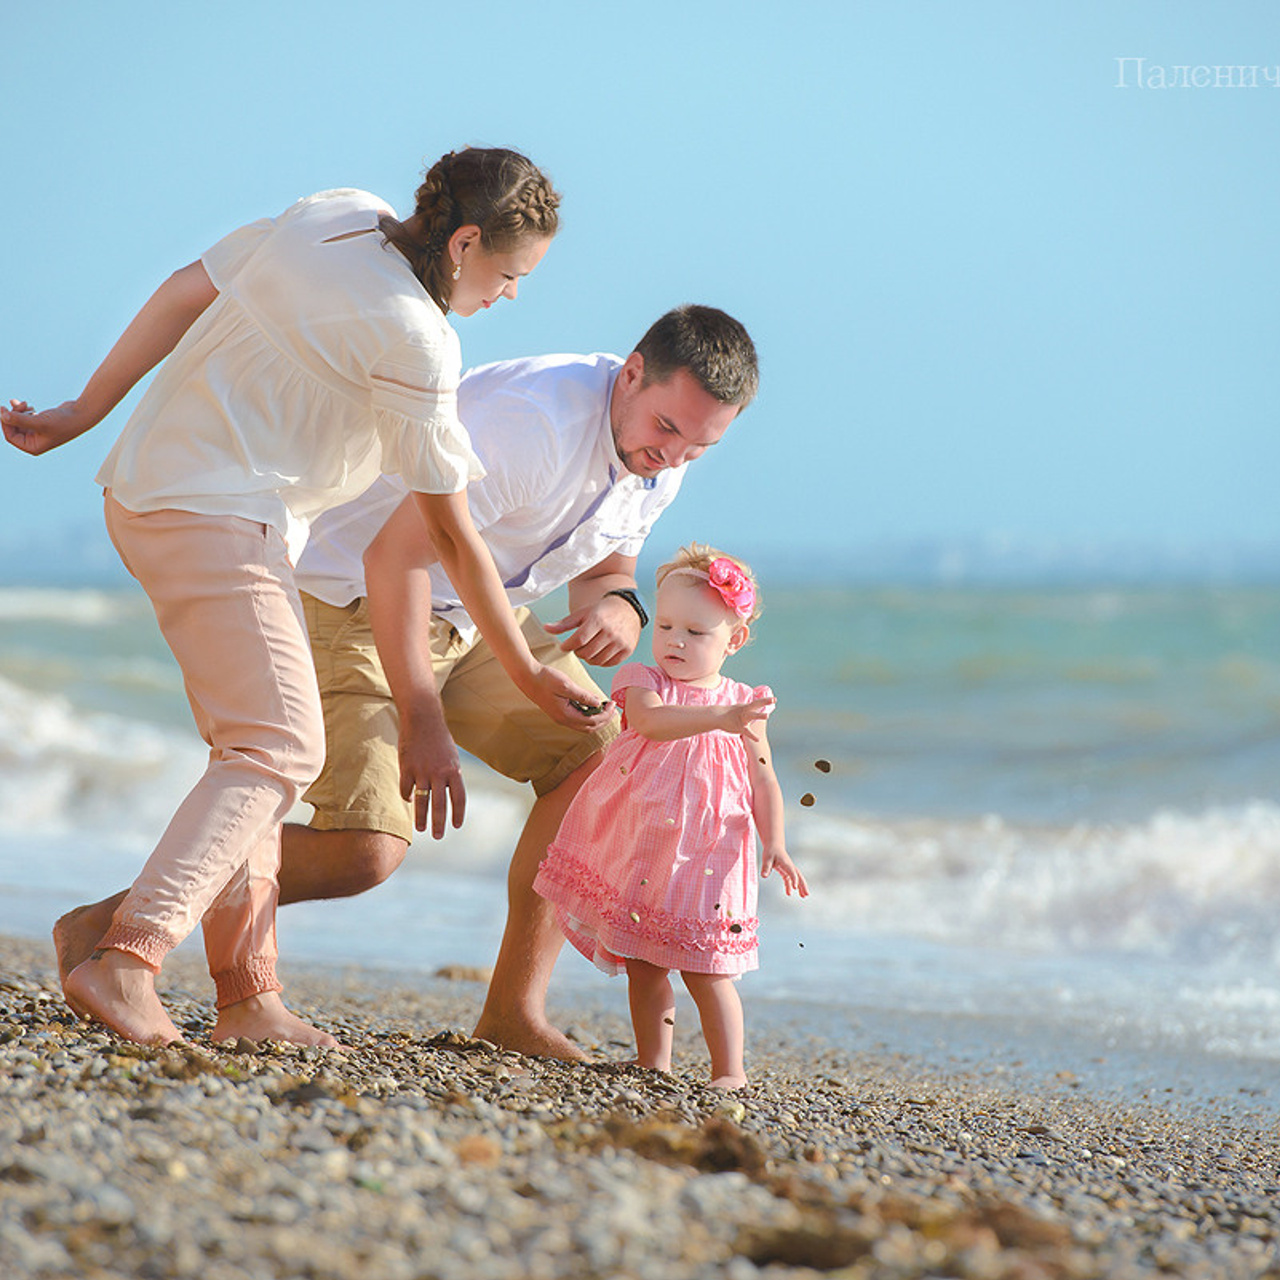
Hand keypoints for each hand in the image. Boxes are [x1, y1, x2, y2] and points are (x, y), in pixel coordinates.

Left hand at [2, 399, 96, 455]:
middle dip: (13, 415)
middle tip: (16, 404)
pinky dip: (23, 410)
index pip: (10, 436)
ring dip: (19, 411)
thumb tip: (2, 416)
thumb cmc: (63, 422)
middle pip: (13, 428)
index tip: (3, 409)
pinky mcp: (41, 424)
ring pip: (19, 422)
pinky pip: (25, 418)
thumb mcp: (39, 421)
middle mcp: (35, 442)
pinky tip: (28, 405)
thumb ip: (19, 420)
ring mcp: (38, 433)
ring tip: (27, 404)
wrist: (81, 415)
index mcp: (33, 447)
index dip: (5, 423)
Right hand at [398, 714, 465, 838]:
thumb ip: (451, 775)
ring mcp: (422, 771)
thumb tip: (449, 795)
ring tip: (421, 829)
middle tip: (438, 836)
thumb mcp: (452, 756)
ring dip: (421, 817)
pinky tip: (407, 801)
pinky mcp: (406, 768)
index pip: (459, 798)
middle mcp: (439, 773)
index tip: (456, 825)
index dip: (458, 814)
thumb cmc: (439, 739)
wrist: (423, 719)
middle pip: (440, 804)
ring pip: (421, 800)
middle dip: (439, 823)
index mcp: (454, 770)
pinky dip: (406, 796)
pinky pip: (406, 788)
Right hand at [524, 664, 613, 731]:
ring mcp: (560, 718)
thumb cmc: (546, 678)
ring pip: (583, 725)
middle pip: (589, 727)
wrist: (527, 677)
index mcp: (566, 715)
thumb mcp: (566, 685)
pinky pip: (577, 719)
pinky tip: (592, 705)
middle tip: (613, 707)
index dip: (605, 715)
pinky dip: (588, 715)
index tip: (612, 703)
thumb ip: (583, 695)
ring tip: (605, 707)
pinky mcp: (559, 713)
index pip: (592, 722)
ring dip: (596, 718)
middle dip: (604, 719)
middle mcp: (563, 720)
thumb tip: (597, 703)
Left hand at [543, 594, 639, 666]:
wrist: (627, 608)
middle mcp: (610, 632)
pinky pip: (608, 663)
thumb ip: (564, 624)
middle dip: (578, 652)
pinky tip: (598, 652)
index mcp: (598, 620)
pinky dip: (600, 661)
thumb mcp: (582, 614)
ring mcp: (620, 642)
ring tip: (587, 649)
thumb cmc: (601, 611)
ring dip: (588, 658)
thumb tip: (546, 628)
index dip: (568, 646)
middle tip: (577, 647)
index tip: (565, 646)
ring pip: (597, 660)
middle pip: (587, 652)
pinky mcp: (627, 650)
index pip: (578, 640)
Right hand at [719, 695, 775, 741]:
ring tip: (767, 716)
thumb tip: (756, 707)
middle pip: (755, 705)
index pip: (757, 702)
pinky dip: (753, 736)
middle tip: (773, 699)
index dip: (766, 700)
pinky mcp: (739, 727)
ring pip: (751, 716)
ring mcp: (742, 719)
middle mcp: (745, 711)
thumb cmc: (731, 713)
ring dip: (759, 715)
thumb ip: (750, 708)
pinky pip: (747, 732)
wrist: (718, 716)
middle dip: (764, 702)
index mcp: (746, 707)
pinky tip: (758, 739)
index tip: (775, 699)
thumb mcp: (741, 708)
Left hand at [762, 846, 808, 896]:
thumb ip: (766, 867)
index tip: (794, 887)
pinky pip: (789, 879)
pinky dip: (790, 886)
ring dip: (800, 887)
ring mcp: (789, 869)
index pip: (792, 872)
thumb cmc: (770, 851)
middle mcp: (790, 866)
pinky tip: (789, 893)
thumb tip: (764, 876)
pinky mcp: (786, 871)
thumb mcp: (766, 858)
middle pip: (799, 876)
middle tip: (806, 894)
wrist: (774, 845)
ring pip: (797, 878)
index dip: (794, 879)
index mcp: (786, 863)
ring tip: (803, 896)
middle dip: (803, 885)